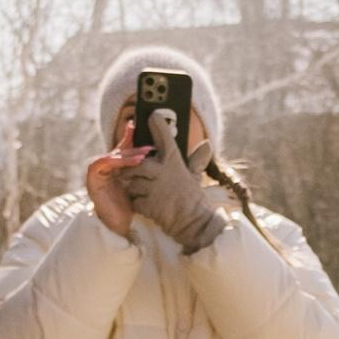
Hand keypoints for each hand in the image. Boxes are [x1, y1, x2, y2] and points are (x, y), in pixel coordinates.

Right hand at [83, 120, 152, 238]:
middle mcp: (108, 166)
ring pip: (111, 156)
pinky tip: (126, 164)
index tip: (138, 126)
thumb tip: (169, 154)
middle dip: (134, 148)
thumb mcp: (145, 184)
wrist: (121, 225)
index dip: (131, 136)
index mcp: (119, 165)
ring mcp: (99, 172)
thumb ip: (152, 169)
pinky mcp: (92, 180)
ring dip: (126, 155)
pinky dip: (113, 162)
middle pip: (119, 150)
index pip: (125, 146)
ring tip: (142, 158)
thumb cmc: (133, 205)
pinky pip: (100, 164)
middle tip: (149, 149)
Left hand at [122, 108, 222, 252]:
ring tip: (146, 194)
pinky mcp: (150, 205)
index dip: (157, 124)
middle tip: (134, 174)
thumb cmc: (192, 199)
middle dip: (131, 170)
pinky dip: (138, 204)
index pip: (165, 137)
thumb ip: (196, 160)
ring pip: (132, 183)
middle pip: (137, 163)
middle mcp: (164, 172)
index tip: (152, 115)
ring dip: (135, 190)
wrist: (194, 223)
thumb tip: (207, 144)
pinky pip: (134, 200)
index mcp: (175, 162)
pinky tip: (148, 206)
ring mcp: (156, 189)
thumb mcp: (194, 177)